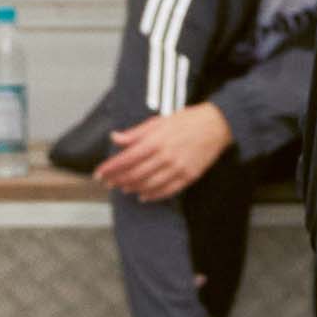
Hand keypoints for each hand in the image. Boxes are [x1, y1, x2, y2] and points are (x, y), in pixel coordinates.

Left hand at [92, 101, 227, 198]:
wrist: (216, 125)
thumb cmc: (188, 120)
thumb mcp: (159, 121)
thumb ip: (136, 133)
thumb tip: (116, 137)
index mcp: (155, 141)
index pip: (126, 159)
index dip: (110, 168)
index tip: (100, 173)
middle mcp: (165, 157)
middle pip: (134, 174)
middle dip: (118, 180)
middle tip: (108, 183)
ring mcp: (177, 169)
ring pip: (148, 185)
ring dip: (133, 188)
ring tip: (123, 188)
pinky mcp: (188, 177)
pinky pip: (166, 191)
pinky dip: (152, 195)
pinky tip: (143, 196)